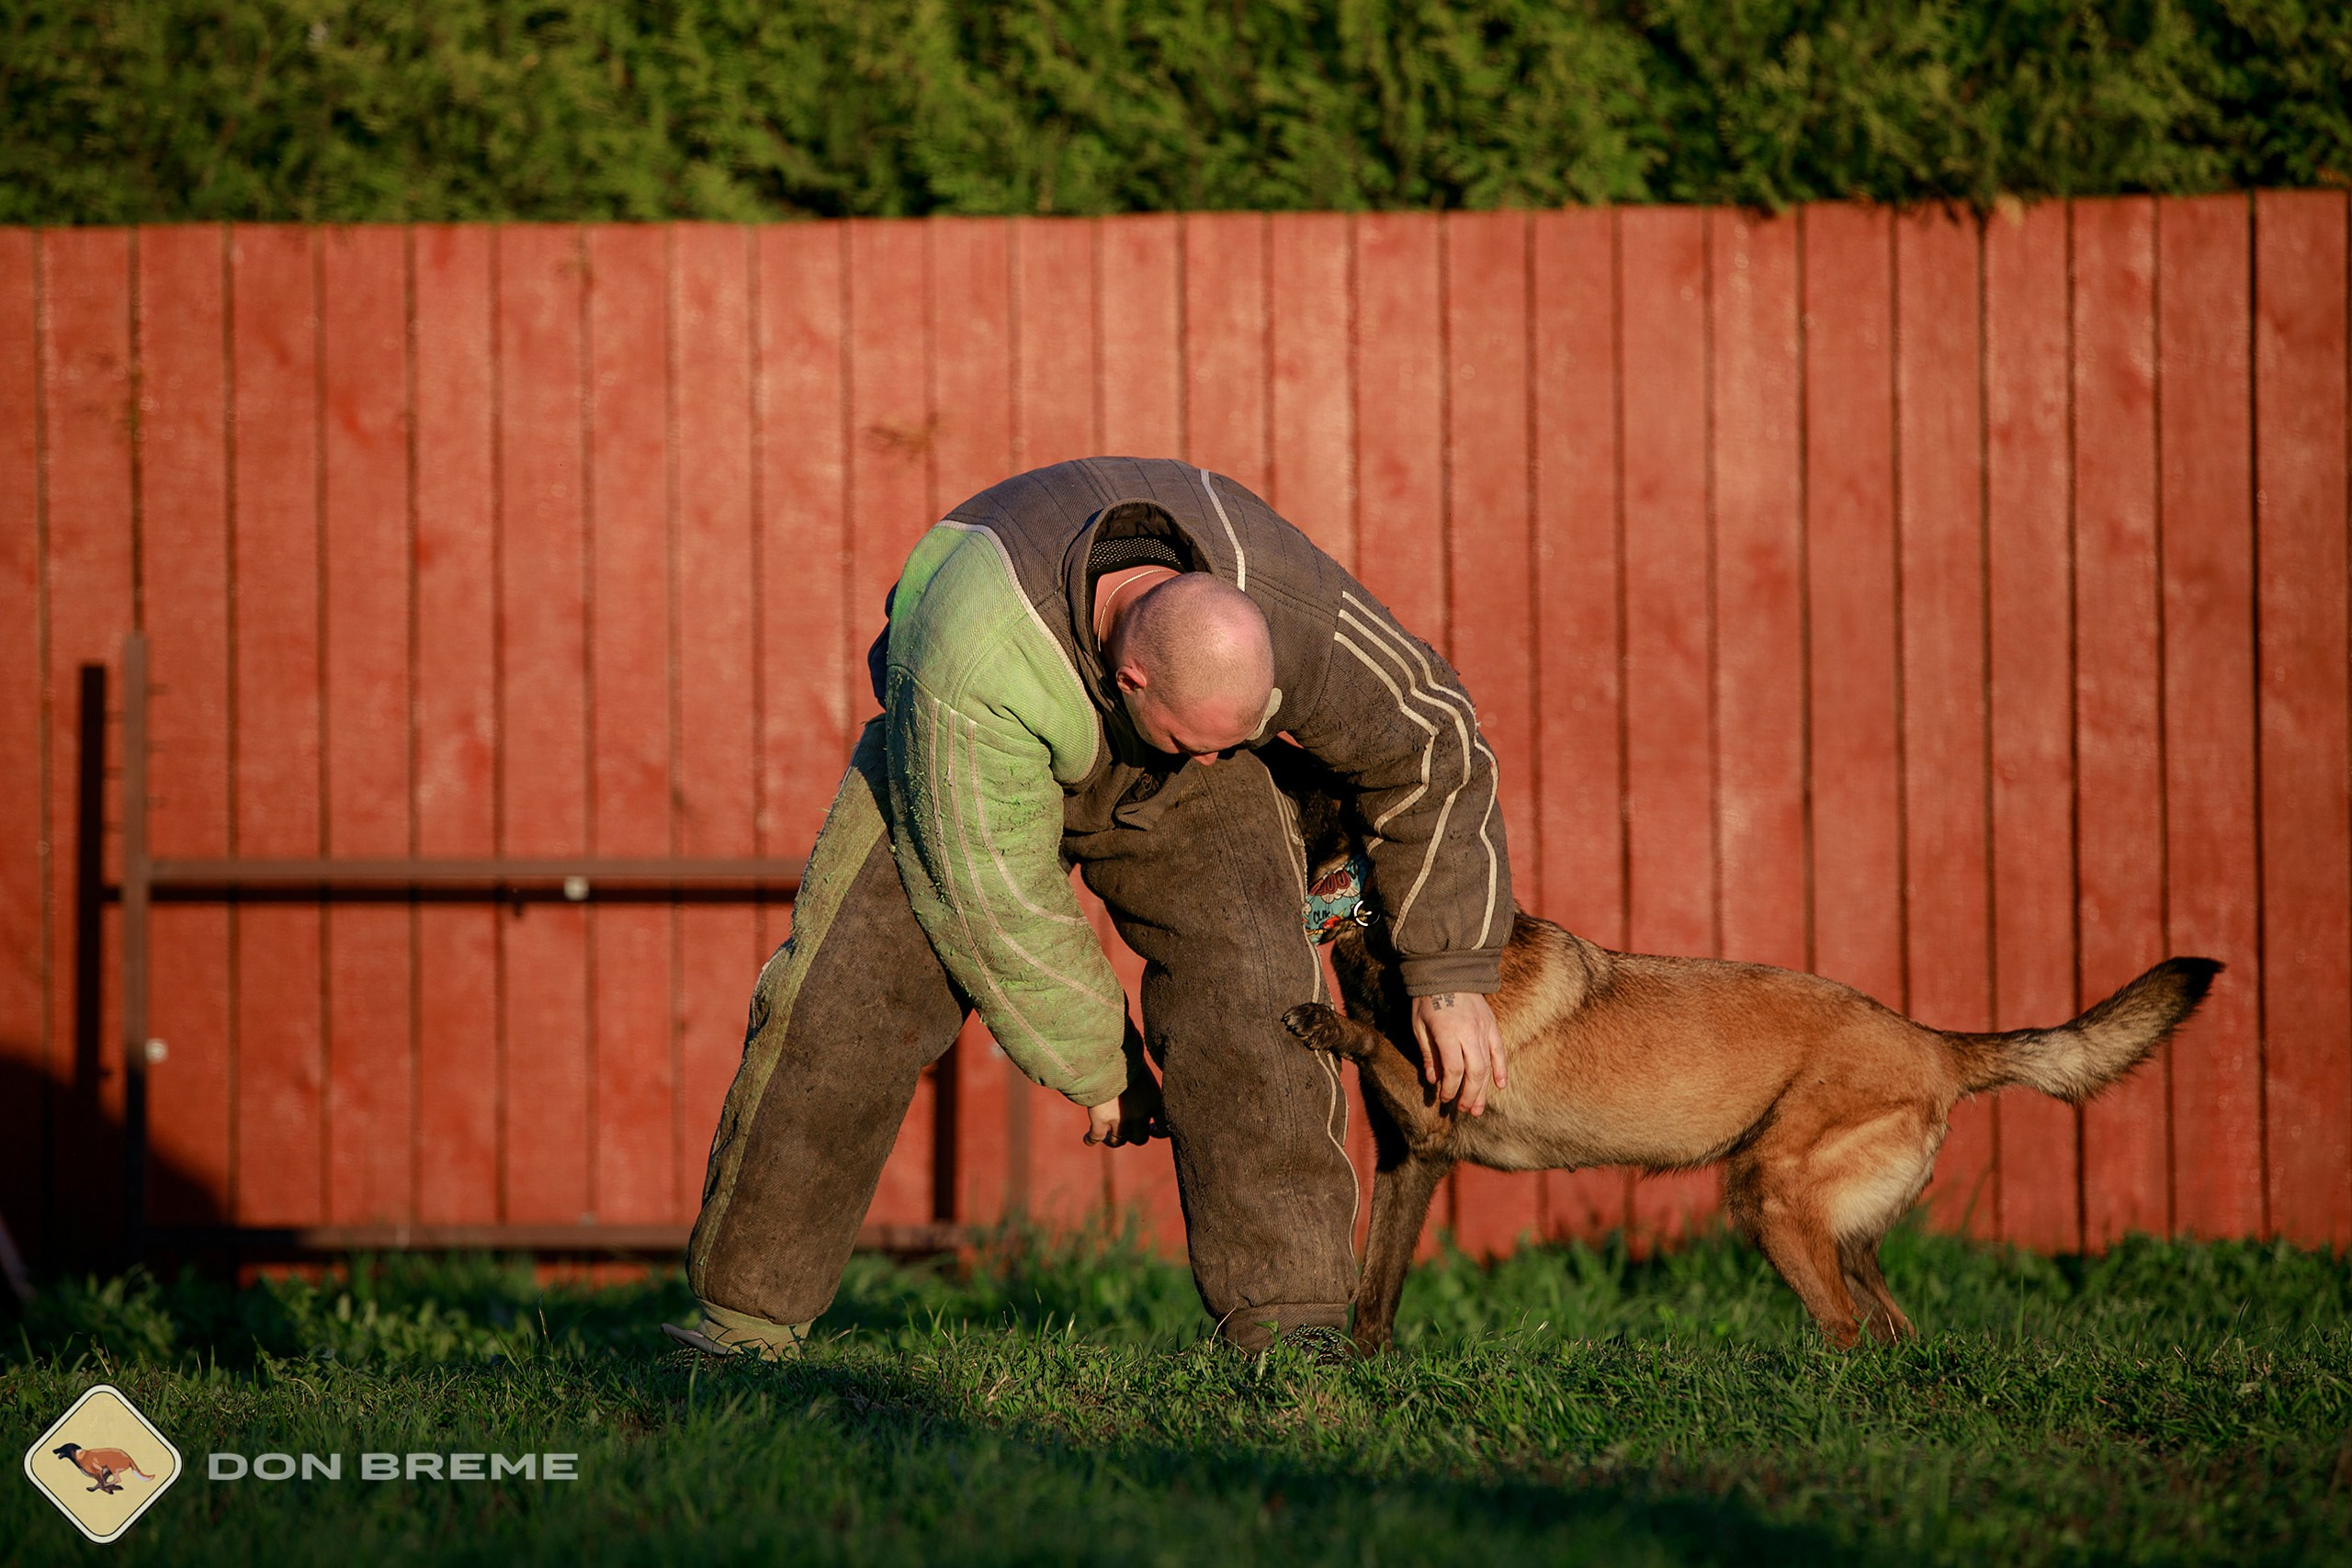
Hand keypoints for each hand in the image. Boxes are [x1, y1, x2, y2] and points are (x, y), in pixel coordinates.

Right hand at [1085, 1018, 1166, 1146]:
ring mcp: (1120, 1118)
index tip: (1151, 1130)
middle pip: (1140, 1138)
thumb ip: (1143, 1085)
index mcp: (1154, 1100)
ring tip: (1106, 1137)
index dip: (1158, 1132)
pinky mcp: (1100, 1119)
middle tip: (1125, 1132)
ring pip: (1118, 1141)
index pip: (1164, 1127)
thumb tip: (1144, 1076)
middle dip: (1133, 1136)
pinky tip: (1088, 1139)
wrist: (1106, 1050)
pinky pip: (1096, 1138)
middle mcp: (1141, 1112)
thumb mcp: (1141, 1069)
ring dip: (1112, 1140)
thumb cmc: (1125, 1054)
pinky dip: (1091, 1140)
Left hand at [1411, 991, 1505, 1115]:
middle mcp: (1470, 1033)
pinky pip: (1500, 1050)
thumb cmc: (1427, 999)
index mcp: (1448, 1033)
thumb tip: (1434, 1080)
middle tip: (1464, 1110)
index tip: (1444, 1098)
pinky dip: (1501, 1069)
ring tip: (1478, 1108)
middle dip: (1470, 1094)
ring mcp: (1484, 1029)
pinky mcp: (1492, 1025)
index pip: (1454, 1070)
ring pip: (1488, 1065)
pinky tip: (1500, 1085)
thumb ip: (1428, 1054)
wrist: (1447, 970)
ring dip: (1484, 1089)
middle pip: (1475, 1072)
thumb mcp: (1419, 1026)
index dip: (1450, 1089)